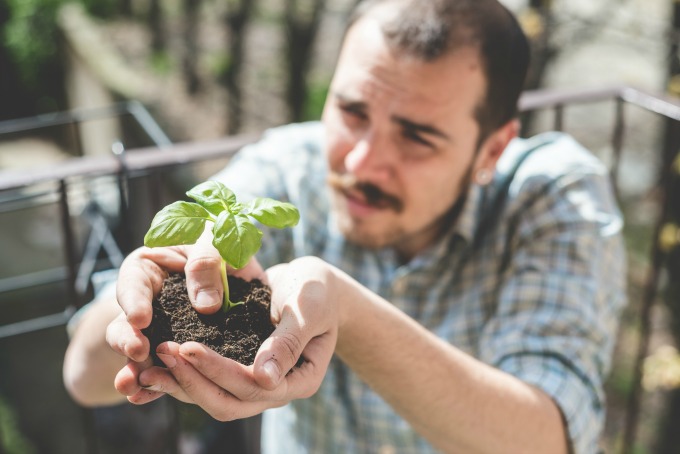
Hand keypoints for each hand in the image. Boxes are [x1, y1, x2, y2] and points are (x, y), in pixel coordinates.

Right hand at [108, 238, 264, 403]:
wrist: (236, 272)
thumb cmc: (220, 248)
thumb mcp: (214, 242)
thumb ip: (206, 263)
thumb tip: (208, 306)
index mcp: (148, 269)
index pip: (133, 283)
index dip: (134, 301)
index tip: (140, 317)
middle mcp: (145, 304)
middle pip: (127, 323)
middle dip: (129, 339)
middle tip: (139, 351)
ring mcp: (156, 332)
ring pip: (138, 352)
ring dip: (136, 369)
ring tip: (134, 384)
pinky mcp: (173, 353)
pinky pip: (162, 370)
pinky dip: (154, 385)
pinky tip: (143, 397)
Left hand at [134, 256, 338, 420]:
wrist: (314, 285)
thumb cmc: (318, 290)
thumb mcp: (308, 309)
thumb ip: (289, 342)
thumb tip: (264, 380)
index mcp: (299, 379)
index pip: (253, 386)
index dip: (218, 370)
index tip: (188, 346)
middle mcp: (276, 390)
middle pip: (228, 402)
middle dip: (192, 381)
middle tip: (162, 352)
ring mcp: (257, 385)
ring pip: (213, 398)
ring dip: (180, 383)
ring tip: (147, 365)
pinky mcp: (239, 371)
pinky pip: (209, 382)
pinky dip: (183, 375)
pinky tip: (155, 363)